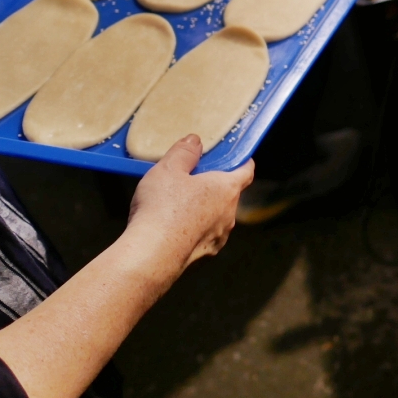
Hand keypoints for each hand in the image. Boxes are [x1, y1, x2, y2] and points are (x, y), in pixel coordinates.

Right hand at [127, 135, 253, 275]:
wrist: (152, 256)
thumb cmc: (162, 209)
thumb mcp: (168, 169)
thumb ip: (184, 152)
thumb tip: (195, 141)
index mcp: (227, 189)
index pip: (246, 171)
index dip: (242, 162)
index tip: (237, 158)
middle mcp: (229, 214)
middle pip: (228, 194)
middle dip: (213, 187)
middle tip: (191, 180)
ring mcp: (219, 237)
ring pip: (216, 218)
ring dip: (202, 210)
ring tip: (174, 206)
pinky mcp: (205, 256)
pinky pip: (202, 237)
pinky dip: (192, 231)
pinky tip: (171, 229)